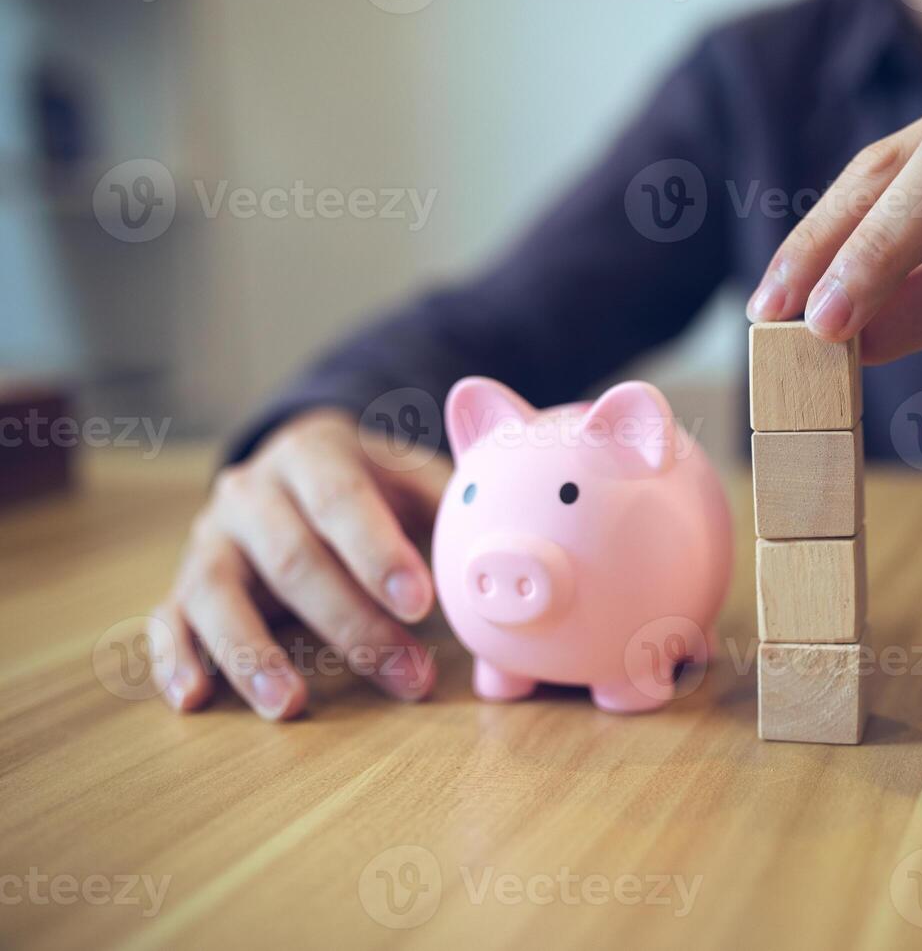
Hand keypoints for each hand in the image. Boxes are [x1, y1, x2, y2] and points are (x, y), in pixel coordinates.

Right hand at [152, 409, 450, 719]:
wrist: (300, 466)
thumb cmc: (373, 484)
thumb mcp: (413, 476)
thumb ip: (457, 507)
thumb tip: (515, 553)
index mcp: (313, 455)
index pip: (342, 500)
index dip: (378, 553)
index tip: (421, 602)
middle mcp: (250, 492)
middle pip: (292, 560)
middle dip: (351, 624)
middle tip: (407, 676)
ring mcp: (209, 539)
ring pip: (215, 593)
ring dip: (252, 652)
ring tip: (290, 706)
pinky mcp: (182, 583)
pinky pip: (167, 619)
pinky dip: (173, 660)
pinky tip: (194, 699)